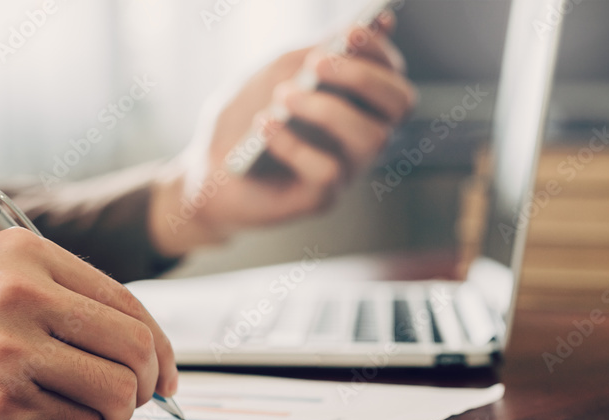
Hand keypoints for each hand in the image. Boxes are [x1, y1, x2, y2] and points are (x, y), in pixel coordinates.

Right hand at [0, 229, 178, 419]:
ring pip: (116, 391)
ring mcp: (9, 349)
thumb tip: (134, 339)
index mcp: (24, 252)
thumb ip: (55, 294)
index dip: (161, 345)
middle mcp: (22, 293)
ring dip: (117, 412)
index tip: (165, 373)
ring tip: (94, 414)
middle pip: (135, 346)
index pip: (128, 302)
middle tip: (137, 400)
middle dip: (150, 383)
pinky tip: (48, 419)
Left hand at [150, 12, 416, 255]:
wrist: (209, 171)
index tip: (350, 33)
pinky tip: (264, 125)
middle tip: (317, 63)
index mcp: (358, 101)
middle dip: (363, 77)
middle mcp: (362, 134)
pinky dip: (294, 144)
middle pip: (399, 104)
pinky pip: (327, 171)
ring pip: (371, 139)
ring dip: (328, 110)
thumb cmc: (245, 119)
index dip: (378, 50)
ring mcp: (347, 168)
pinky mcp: (322, 197)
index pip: (391, 72)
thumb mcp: (274, 76)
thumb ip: (312, 55)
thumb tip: (353, 32)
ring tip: (284, 95)